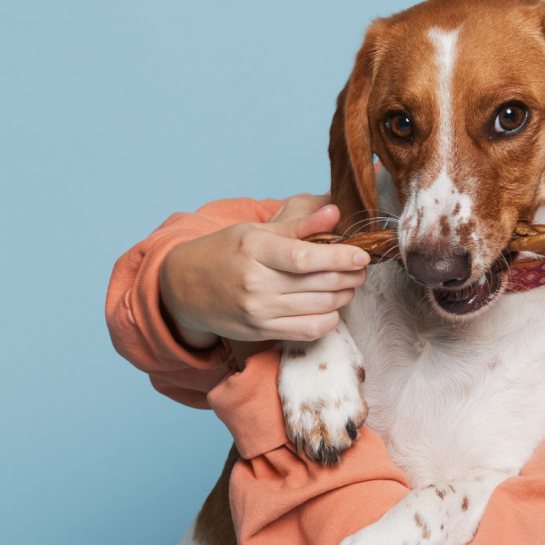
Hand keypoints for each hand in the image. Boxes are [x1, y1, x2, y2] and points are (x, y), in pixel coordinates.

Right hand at [159, 194, 370, 347]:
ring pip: (320, 307)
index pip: (306, 257)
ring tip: (349, 283)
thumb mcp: (255, 231)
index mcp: (255, 250)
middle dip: (350, 275)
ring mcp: (259, 312)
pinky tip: (331, 306)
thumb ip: (298, 225)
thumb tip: (334, 212)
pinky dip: (329, 318)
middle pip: (319, 283)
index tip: (361, 254)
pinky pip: (309, 330)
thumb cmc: (222, 253)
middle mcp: (256, 283)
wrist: (183, 288)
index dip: (340, 257)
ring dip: (344, 295)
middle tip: (361, 267)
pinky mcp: (261, 332)